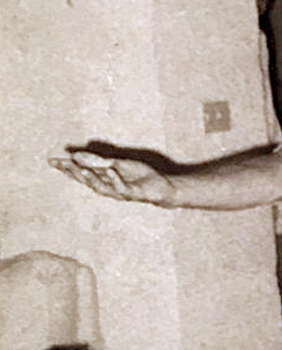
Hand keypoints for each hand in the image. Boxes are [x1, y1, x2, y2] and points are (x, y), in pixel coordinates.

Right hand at [50, 152, 173, 204]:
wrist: (162, 188)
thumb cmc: (140, 176)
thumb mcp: (117, 164)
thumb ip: (98, 162)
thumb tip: (75, 156)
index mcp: (103, 179)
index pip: (81, 173)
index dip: (66, 168)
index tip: (52, 160)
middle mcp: (108, 187)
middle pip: (87, 180)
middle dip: (73, 172)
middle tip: (61, 164)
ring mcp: (120, 192)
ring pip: (101, 187)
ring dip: (91, 177)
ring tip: (80, 168)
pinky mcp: (134, 194)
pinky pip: (122, 188)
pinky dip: (116, 179)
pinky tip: (110, 170)